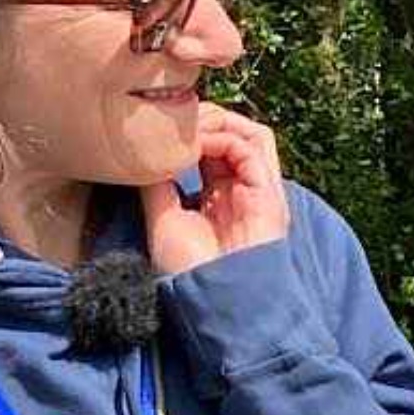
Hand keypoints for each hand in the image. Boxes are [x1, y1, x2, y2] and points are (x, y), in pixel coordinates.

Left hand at [143, 107, 289, 272]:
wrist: (214, 297)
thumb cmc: (191, 270)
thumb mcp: (163, 218)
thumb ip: (158, 184)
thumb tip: (145, 152)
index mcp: (218, 195)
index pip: (212, 147)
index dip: (190, 131)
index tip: (159, 127)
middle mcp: (241, 189)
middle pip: (234, 134)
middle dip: (204, 118)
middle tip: (172, 117)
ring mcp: (258, 190)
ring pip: (251, 133)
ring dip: (219, 122)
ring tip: (189, 126)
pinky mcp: (269, 193)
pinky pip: (253, 149)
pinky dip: (224, 137)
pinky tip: (197, 145)